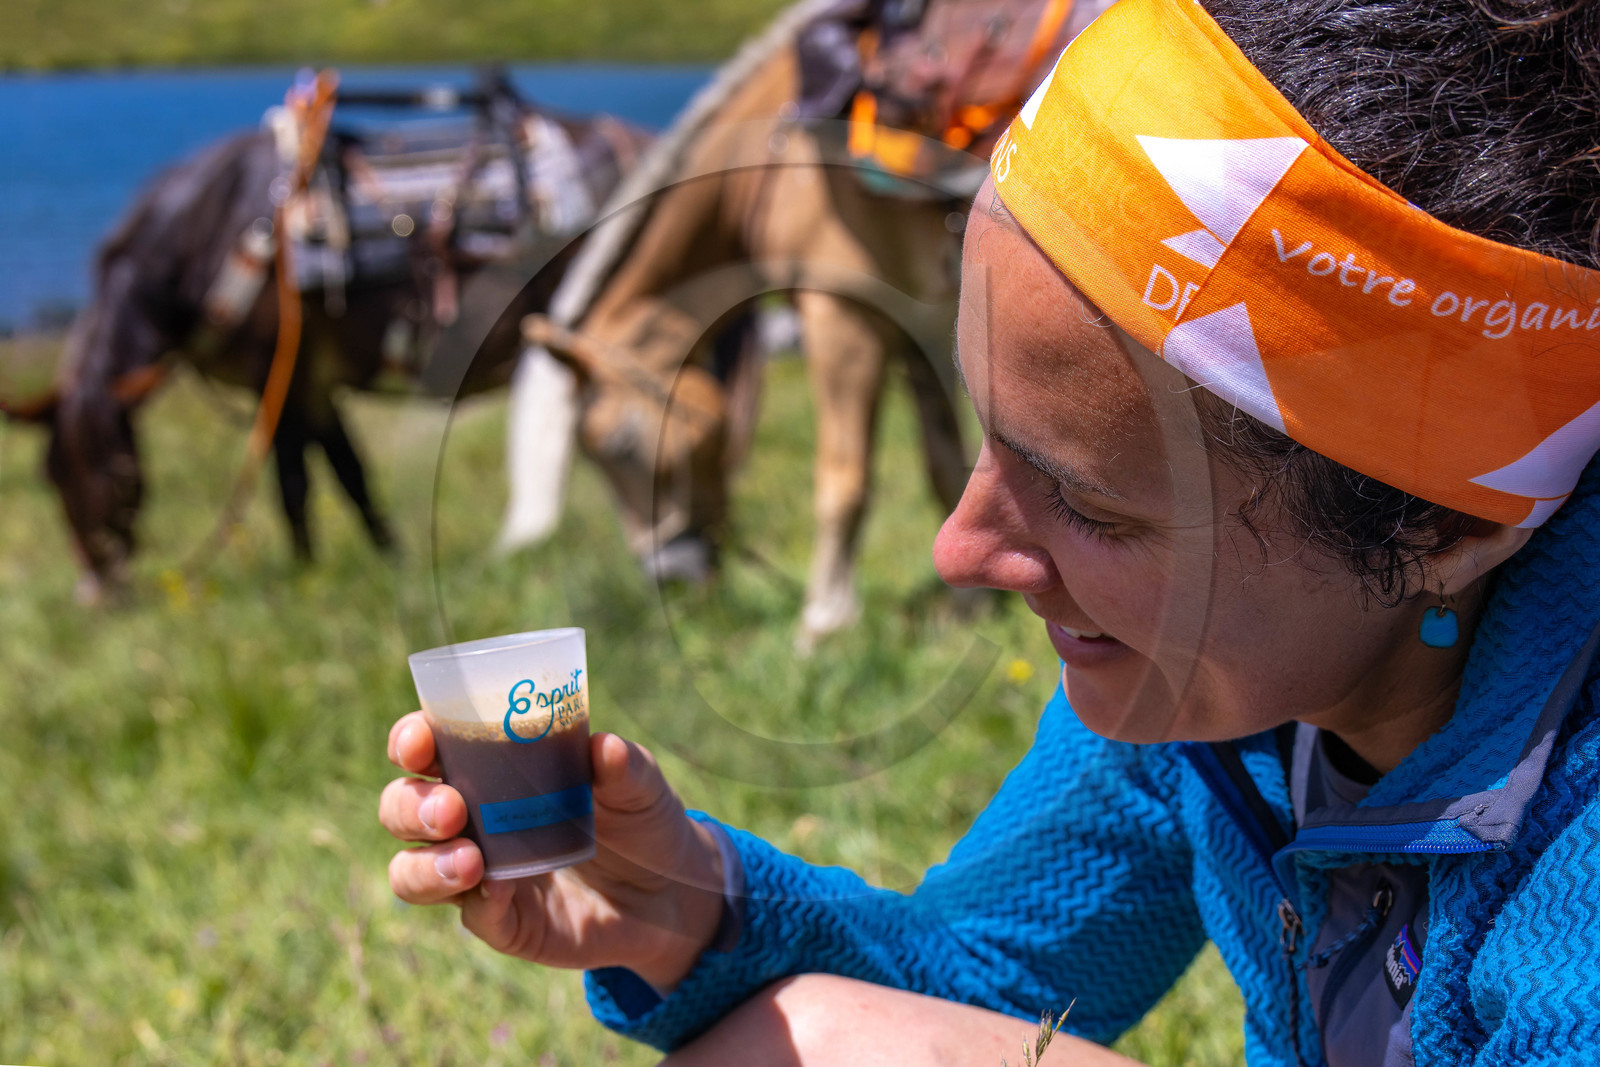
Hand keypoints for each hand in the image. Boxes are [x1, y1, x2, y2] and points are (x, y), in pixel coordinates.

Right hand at [380, 712, 727, 990]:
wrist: (673, 890)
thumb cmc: (641, 817)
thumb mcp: (640, 784)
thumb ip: (623, 765)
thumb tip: (605, 747)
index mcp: (489, 767)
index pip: (426, 747)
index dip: (410, 740)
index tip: (418, 743)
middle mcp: (471, 818)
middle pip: (402, 808)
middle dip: (409, 807)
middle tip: (451, 809)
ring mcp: (481, 873)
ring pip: (412, 871)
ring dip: (426, 865)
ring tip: (470, 861)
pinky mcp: (504, 922)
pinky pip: (473, 916)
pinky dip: (479, 904)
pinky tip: (499, 891)